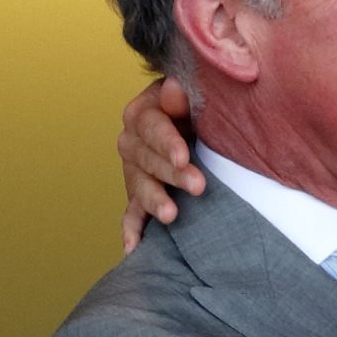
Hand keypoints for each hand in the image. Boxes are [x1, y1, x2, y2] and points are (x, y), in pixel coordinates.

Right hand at [118, 77, 203, 252]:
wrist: (204, 124)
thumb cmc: (205, 106)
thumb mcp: (201, 93)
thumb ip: (189, 91)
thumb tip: (175, 88)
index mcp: (145, 110)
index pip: (150, 124)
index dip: (166, 142)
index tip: (184, 157)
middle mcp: (133, 139)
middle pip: (145, 157)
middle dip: (171, 174)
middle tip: (198, 186)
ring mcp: (134, 169)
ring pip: (138, 185)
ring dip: (153, 200)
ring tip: (171, 215)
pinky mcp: (139, 193)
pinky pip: (131, 213)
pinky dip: (131, 229)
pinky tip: (132, 248)